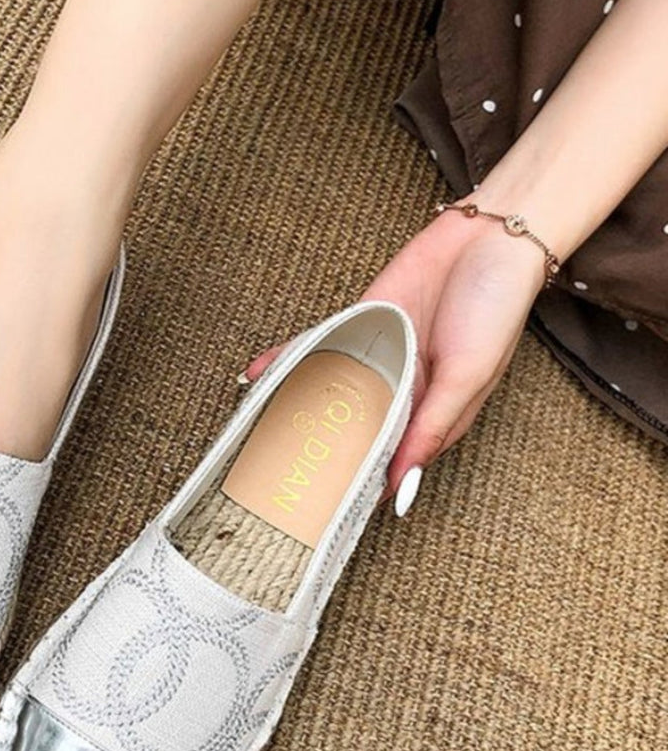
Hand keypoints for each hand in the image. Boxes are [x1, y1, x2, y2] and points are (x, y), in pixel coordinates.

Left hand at [241, 209, 545, 504]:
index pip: (387, 463)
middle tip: (278, 484)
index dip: (358, 487)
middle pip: (351, 432)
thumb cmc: (494, 310)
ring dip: (295, 409)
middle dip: (318, 455)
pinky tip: (258, 376)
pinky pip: (318, 348)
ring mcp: (377, 358)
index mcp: (431, 416)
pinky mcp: (359, 324)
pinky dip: (289, 361)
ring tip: (255, 437)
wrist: (489, 236)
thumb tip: (402, 487)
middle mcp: (401, 393)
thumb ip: (430, 431)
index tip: (325, 514)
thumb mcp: (467, 380)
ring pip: (329, 392)